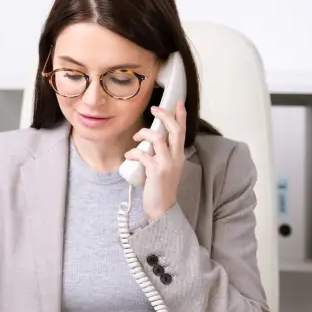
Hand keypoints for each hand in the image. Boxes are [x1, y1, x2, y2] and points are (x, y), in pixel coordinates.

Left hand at [124, 101, 186, 220]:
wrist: (162, 208)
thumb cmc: (160, 187)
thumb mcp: (166, 168)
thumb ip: (162, 154)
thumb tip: (150, 141)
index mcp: (179, 155)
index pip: (183, 132)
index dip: (181, 116)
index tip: (178, 102)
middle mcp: (175, 158)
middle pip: (174, 130)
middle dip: (165, 116)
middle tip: (154, 109)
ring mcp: (167, 164)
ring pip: (158, 139)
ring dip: (144, 134)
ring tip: (135, 138)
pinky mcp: (156, 172)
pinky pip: (144, 155)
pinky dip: (134, 152)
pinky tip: (128, 155)